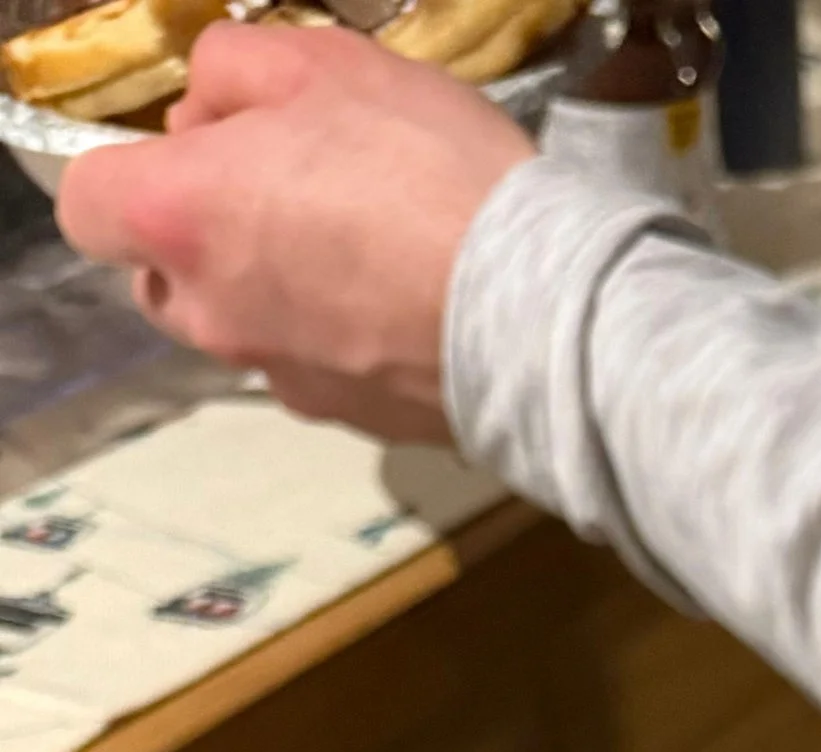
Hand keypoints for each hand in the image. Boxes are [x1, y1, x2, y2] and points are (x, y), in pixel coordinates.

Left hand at [57, 24, 529, 439]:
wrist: (537, 311)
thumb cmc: (423, 170)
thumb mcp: (324, 63)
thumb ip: (235, 70)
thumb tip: (211, 110)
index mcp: (181, 216)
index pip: (87, 206)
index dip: (128, 172)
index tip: (197, 150)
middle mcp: (212, 313)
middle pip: (162, 277)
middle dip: (201, 236)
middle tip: (283, 193)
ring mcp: (279, 378)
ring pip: (242, 326)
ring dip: (275, 289)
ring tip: (360, 252)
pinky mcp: (347, 423)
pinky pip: (317, 368)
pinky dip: (341, 338)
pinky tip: (406, 304)